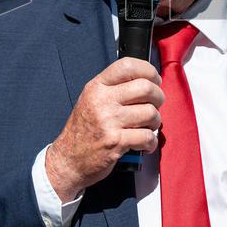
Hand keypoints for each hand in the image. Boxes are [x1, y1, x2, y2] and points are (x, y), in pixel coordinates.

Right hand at [46, 57, 163, 201]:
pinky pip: (147, 137)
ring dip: (155, 122)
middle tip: (155, 105)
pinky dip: (151, 142)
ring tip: (147, 127)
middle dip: (158, 97)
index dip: (148, 70)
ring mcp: (109, 121)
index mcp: (96, 87)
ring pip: (151, 113)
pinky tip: (145, 144)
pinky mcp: (116, 142)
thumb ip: (114, 88)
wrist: (68, 160)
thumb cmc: (84, 130)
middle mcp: (102, 101)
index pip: (127, 65)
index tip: (154, 80)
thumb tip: (146, 80)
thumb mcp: (91, 100)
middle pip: (146, 88)